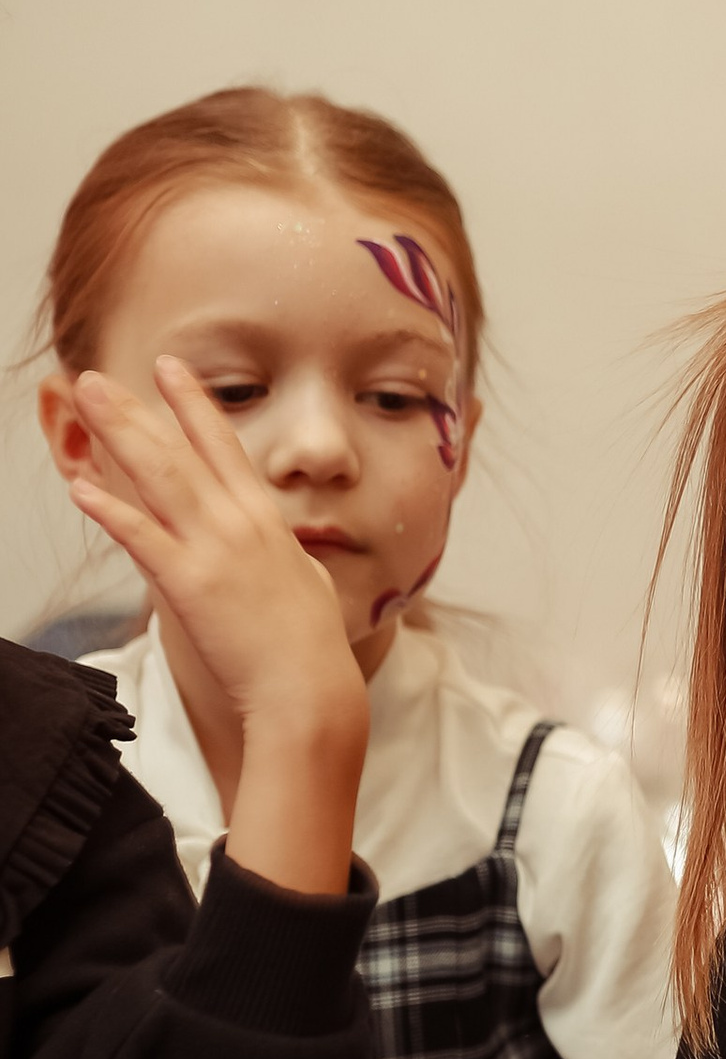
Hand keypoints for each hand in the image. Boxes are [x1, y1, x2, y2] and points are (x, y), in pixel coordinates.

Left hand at [65, 360, 367, 895]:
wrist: (310, 690)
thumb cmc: (312, 647)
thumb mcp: (305, 582)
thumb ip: (284, 555)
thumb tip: (282, 546)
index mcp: (267, 519)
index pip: (224, 446)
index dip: (194, 404)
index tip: (170, 368)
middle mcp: (239, 522)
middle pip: (178, 450)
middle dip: (134, 407)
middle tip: (94, 376)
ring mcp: (213, 549)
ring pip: (157, 476)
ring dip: (115, 433)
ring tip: (82, 402)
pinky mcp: (188, 584)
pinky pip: (140, 537)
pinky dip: (108, 509)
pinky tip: (80, 486)